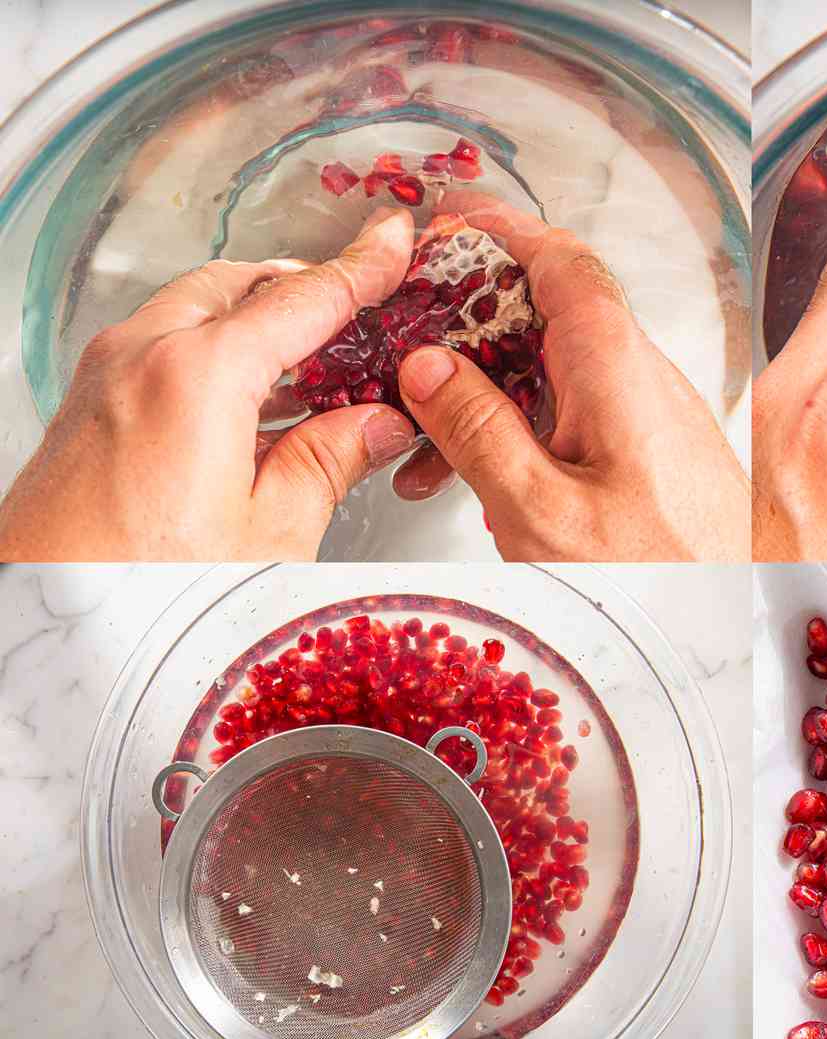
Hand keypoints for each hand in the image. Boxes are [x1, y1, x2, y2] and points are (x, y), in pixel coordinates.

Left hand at [0, 209, 419, 559]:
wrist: (49, 622)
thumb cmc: (142, 594)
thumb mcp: (273, 532)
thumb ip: (329, 461)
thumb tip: (373, 424)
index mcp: (199, 375)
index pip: (303, 297)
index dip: (360, 267)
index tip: (390, 242)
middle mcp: (141, 356)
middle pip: (240, 285)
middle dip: (302, 288)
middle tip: (357, 309)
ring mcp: (105, 378)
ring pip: (194, 312)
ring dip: (256, 325)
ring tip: (315, 368)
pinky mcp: (87, 409)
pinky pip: (160, 350)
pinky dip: (214, 354)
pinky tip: (251, 406)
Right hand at [391, 190, 749, 560]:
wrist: (732, 622)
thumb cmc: (655, 580)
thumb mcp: (539, 511)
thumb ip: (478, 431)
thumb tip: (428, 367)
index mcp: (618, 370)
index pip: (561, 260)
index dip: (500, 229)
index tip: (448, 223)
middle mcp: (644, 378)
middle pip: (552, 311)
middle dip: (474, 321)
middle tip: (412, 334)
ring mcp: (653, 414)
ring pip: (559, 369)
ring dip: (491, 389)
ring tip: (428, 442)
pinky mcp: (655, 450)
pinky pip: (580, 413)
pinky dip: (526, 427)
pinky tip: (486, 474)